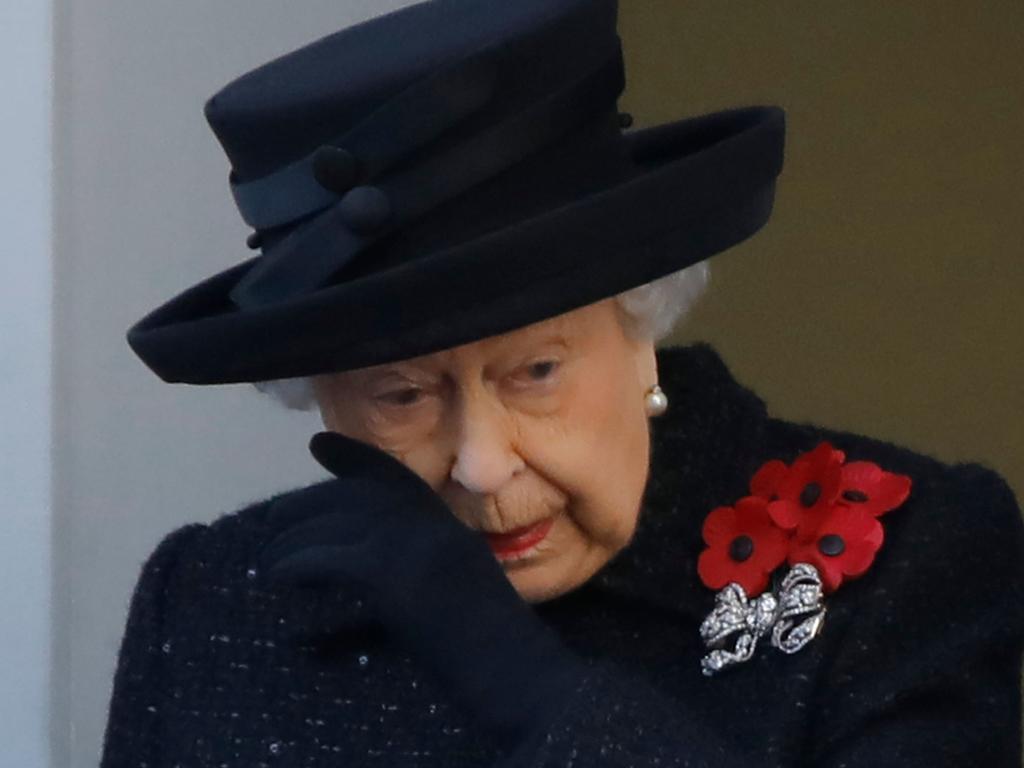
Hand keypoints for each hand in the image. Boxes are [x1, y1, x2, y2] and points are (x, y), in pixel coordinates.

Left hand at [259, 431, 586, 751]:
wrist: (513, 667)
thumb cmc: (492, 645)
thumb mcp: (460, 588)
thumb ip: (425, 564)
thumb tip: (374, 564)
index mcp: (446, 525)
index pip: (393, 476)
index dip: (353, 456)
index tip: (319, 444)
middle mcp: (428, 523)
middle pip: (352, 497)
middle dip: (305, 503)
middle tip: (270, 519)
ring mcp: (411, 544)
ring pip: (334, 525)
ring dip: (291, 541)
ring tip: (266, 560)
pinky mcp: (391, 573)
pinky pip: (328, 559)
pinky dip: (297, 565)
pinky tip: (279, 577)